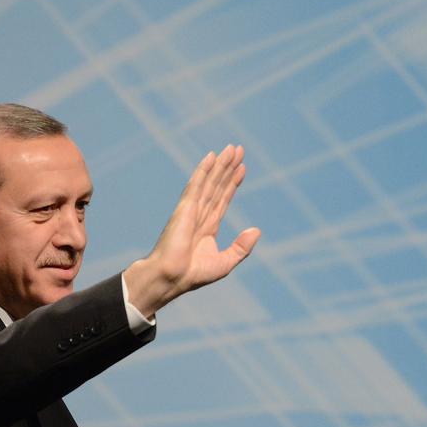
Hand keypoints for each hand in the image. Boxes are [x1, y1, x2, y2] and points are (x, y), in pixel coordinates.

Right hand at [124, 144, 261, 316]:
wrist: (171, 277)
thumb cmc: (192, 275)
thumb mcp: (225, 262)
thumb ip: (241, 247)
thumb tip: (256, 230)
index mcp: (207, 228)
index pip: (222, 199)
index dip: (232, 183)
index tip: (241, 168)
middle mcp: (199, 216)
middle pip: (217, 186)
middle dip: (228, 168)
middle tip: (238, 149)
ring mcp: (191, 211)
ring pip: (209, 182)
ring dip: (220, 165)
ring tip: (231, 148)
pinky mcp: (185, 209)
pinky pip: (196, 185)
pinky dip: (203, 170)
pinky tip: (211, 157)